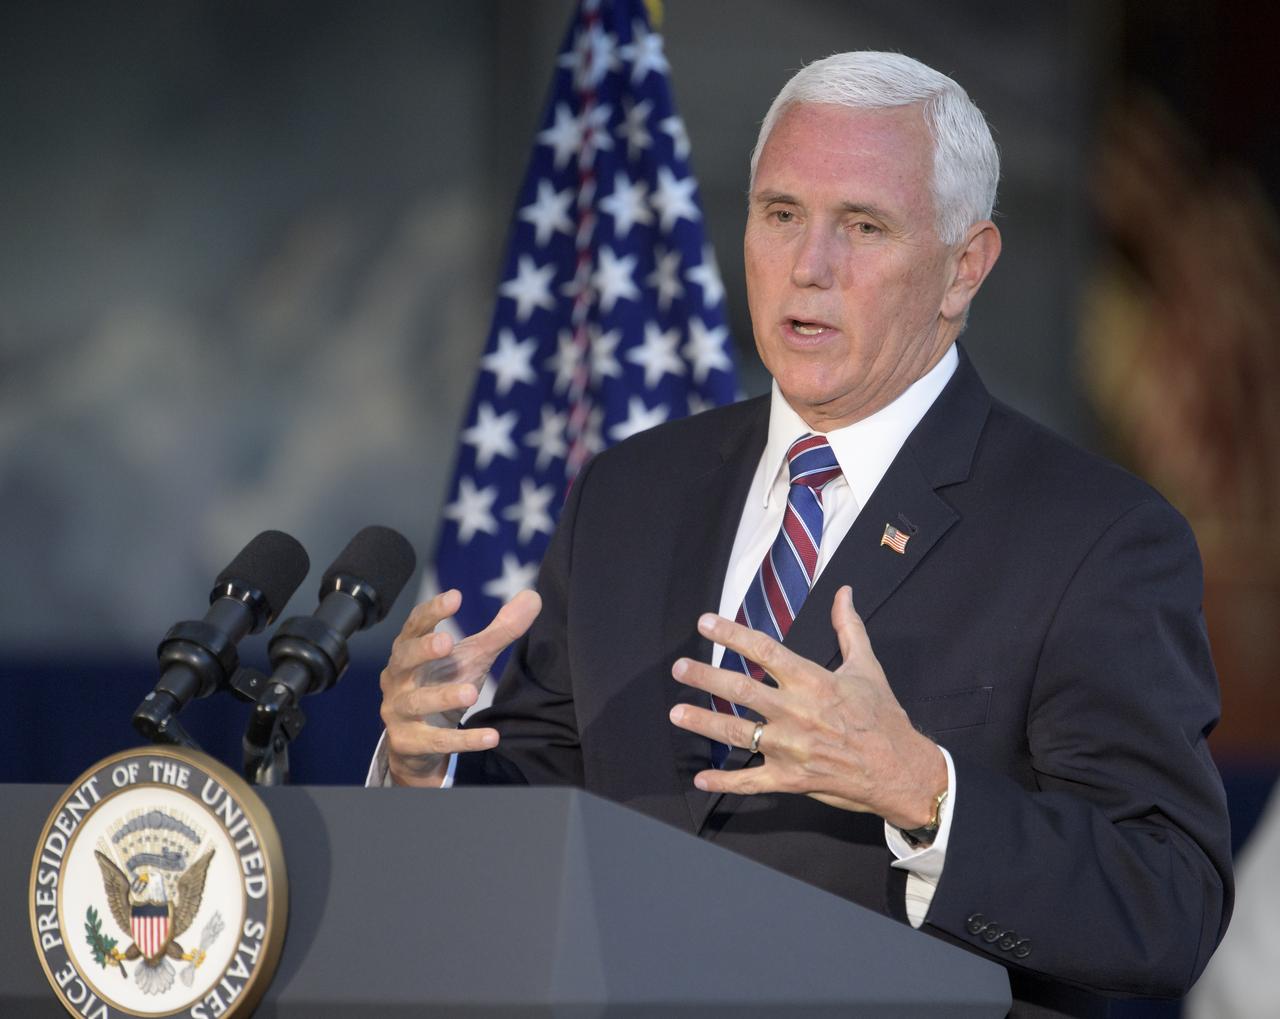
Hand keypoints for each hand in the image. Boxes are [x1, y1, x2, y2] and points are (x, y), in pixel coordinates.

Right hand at [379, 587, 540, 786]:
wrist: (418, 744)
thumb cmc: (442, 685)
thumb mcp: (472, 657)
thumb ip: (500, 630)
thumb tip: (533, 597)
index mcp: (409, 650)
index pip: (416, 625)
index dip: (432, 611)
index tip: (455, 597)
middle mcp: (398, 678)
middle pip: (404, 659)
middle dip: (422, 650)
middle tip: (446, 641)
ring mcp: (398, 711)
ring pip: (416, 702)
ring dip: (442, 697)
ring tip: (471, 693)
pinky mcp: (408, 742)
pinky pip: (436, 741)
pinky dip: (464, 740)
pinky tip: (492, 737)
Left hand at [668, 585, 945, 828]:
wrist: (901, 770)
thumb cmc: (883, 717)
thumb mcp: (867, 667)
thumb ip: (848, 627)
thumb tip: (844, 592)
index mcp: (812, 681)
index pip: (764, 650)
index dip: (732, 634)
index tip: (705, 623)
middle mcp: (796, 712)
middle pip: (741, 689)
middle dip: (706, 677)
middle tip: (679, 668)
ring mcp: (790, 748)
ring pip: (738, 733)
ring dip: (704, 722)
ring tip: (676, 713)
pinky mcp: (790, 779)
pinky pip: (751, 781)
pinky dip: (725, 781)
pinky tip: (701, 778)